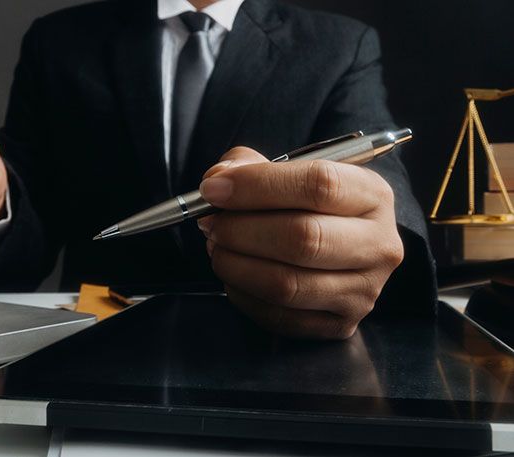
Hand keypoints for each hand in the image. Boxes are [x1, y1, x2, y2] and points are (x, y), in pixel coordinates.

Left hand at [198, 147, 404, 338]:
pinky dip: (243, 295)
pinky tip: (234, 276)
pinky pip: (279, 316)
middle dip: (241, 230)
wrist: (338, 253)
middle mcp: (379, 244)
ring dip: (236, 265)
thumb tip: (219, 178)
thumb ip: (250, 165)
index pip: (319, 184)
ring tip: (218, 248)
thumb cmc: (306, 207)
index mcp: (373, 195)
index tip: (214, 190)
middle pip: (303, 238)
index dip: (257, 185)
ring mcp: (364, 290)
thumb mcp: (288, 173)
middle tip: (212, 224)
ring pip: (287, 284)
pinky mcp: (341, 324)